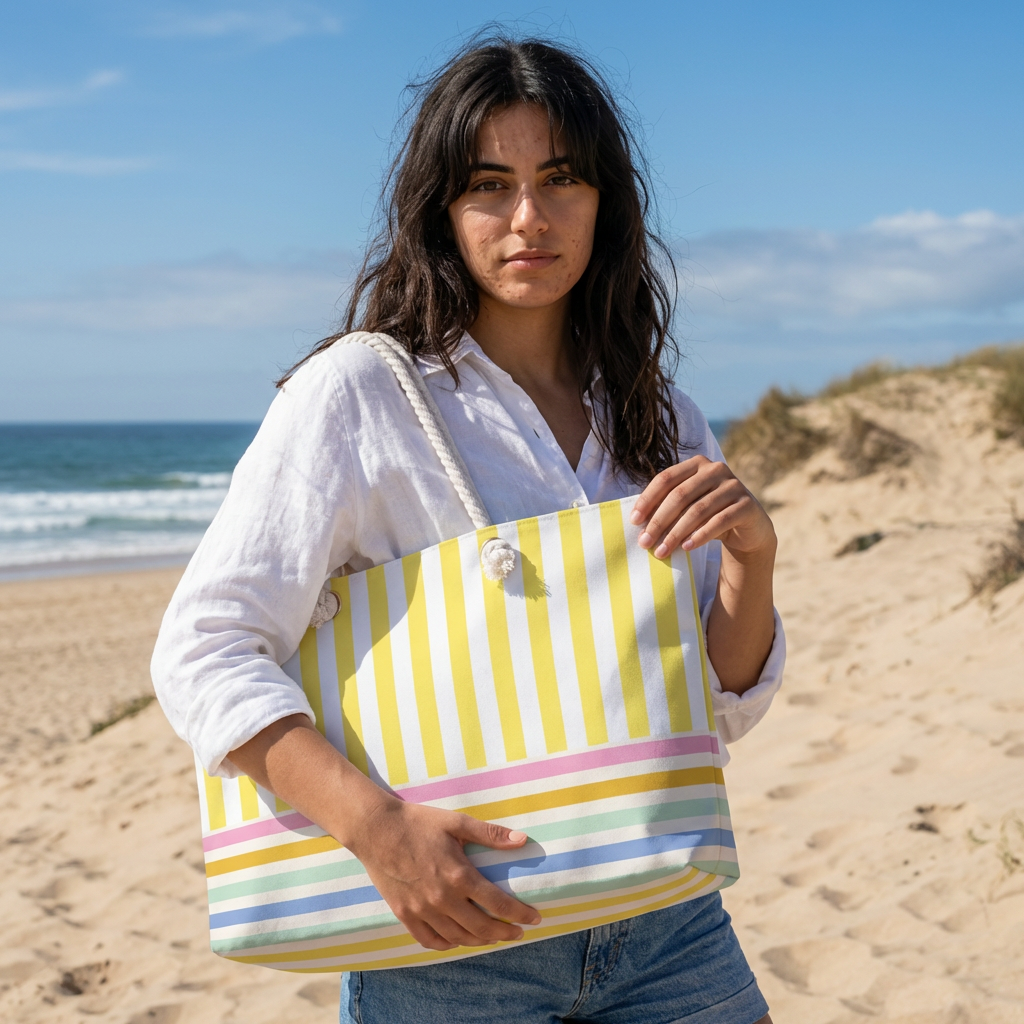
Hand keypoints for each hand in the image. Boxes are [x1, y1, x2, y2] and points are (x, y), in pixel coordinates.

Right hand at [347, 797, 541, 951]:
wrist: (375, 830)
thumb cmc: (418, 822)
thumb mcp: (456, 822)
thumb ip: (490, 834)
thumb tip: (522, 840)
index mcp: (459, 876)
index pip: (498, 904)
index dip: (520, 914)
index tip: (534, 919)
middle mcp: (442, 899)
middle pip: (482, 928)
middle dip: (505, 934)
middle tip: (518, 933)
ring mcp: (421, 911)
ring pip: (458, 938)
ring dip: (480, 941)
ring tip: (493, 937)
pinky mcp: (404, 915)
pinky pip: (430, 940)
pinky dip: (448, 944)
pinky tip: (458, 939)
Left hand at [630, 455, 775, 559]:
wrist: (748, 528)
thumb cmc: (710, 516)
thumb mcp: (688, 506)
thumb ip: (668, 506)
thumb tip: (638, 523)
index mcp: (697, 464)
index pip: (666, 479)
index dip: (648, 499)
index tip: (634, 521)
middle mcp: (716, 470)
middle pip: (680, 495)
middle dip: (659, 521)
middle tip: (644, 542)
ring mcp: (734, 486)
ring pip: (698, 510)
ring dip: (676, 533)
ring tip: (662, 551)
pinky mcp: (747, 505)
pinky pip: (719, 521)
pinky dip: (700, 536)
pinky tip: (686, 548)